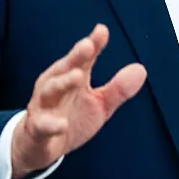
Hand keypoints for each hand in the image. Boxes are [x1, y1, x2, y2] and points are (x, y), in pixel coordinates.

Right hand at [10, 24, 146, 178]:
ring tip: (78, 77)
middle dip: (75, 56)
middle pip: (65, 68)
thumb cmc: (70, 118)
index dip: (92, 44)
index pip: (83, 58)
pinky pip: (42, 125)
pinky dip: (51, 124)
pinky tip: (62, 125)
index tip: (102, 31)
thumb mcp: (99, 104)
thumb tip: (141, 69)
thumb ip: (118, 88)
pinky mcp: (37, 128)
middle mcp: (54, 86)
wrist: (41, 147)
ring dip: (63, 82)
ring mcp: (44, 106)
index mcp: (71, 76)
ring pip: (50, 90)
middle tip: (88, 46)